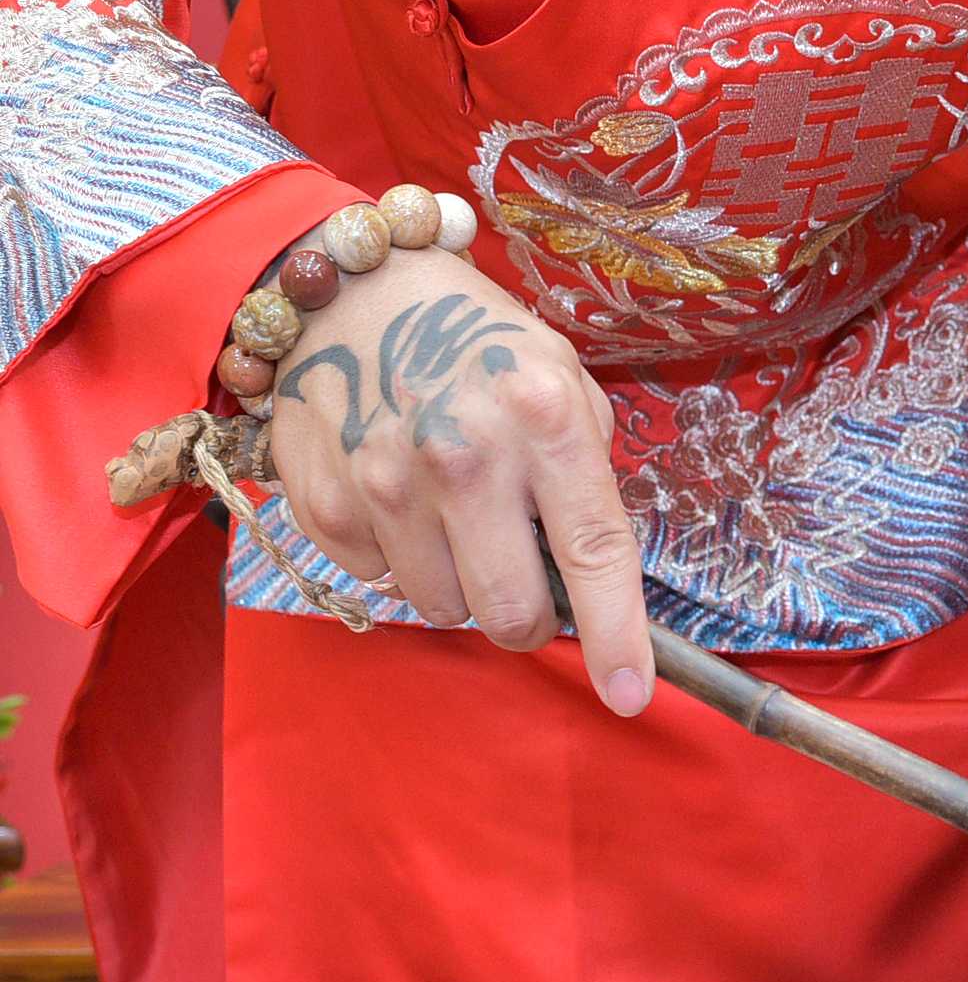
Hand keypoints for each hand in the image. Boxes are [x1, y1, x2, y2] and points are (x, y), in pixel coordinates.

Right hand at [266, 243, 651, 715]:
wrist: (349, 288)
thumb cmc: (476, 339)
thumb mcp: (559, 376)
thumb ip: (585, 469)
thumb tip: (594, 572)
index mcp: (543, 418)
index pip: (594, 552)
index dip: (617, 636)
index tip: (628, 694)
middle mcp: (464, 454)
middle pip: (510, 611)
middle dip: (526, 617)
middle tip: (523, 580)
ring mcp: (384, 480)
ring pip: (441, 607)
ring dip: (457, 580)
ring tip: (451, 513)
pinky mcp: (325, 500)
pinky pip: (378, 582)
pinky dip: (397, 558)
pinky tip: (398, 499)